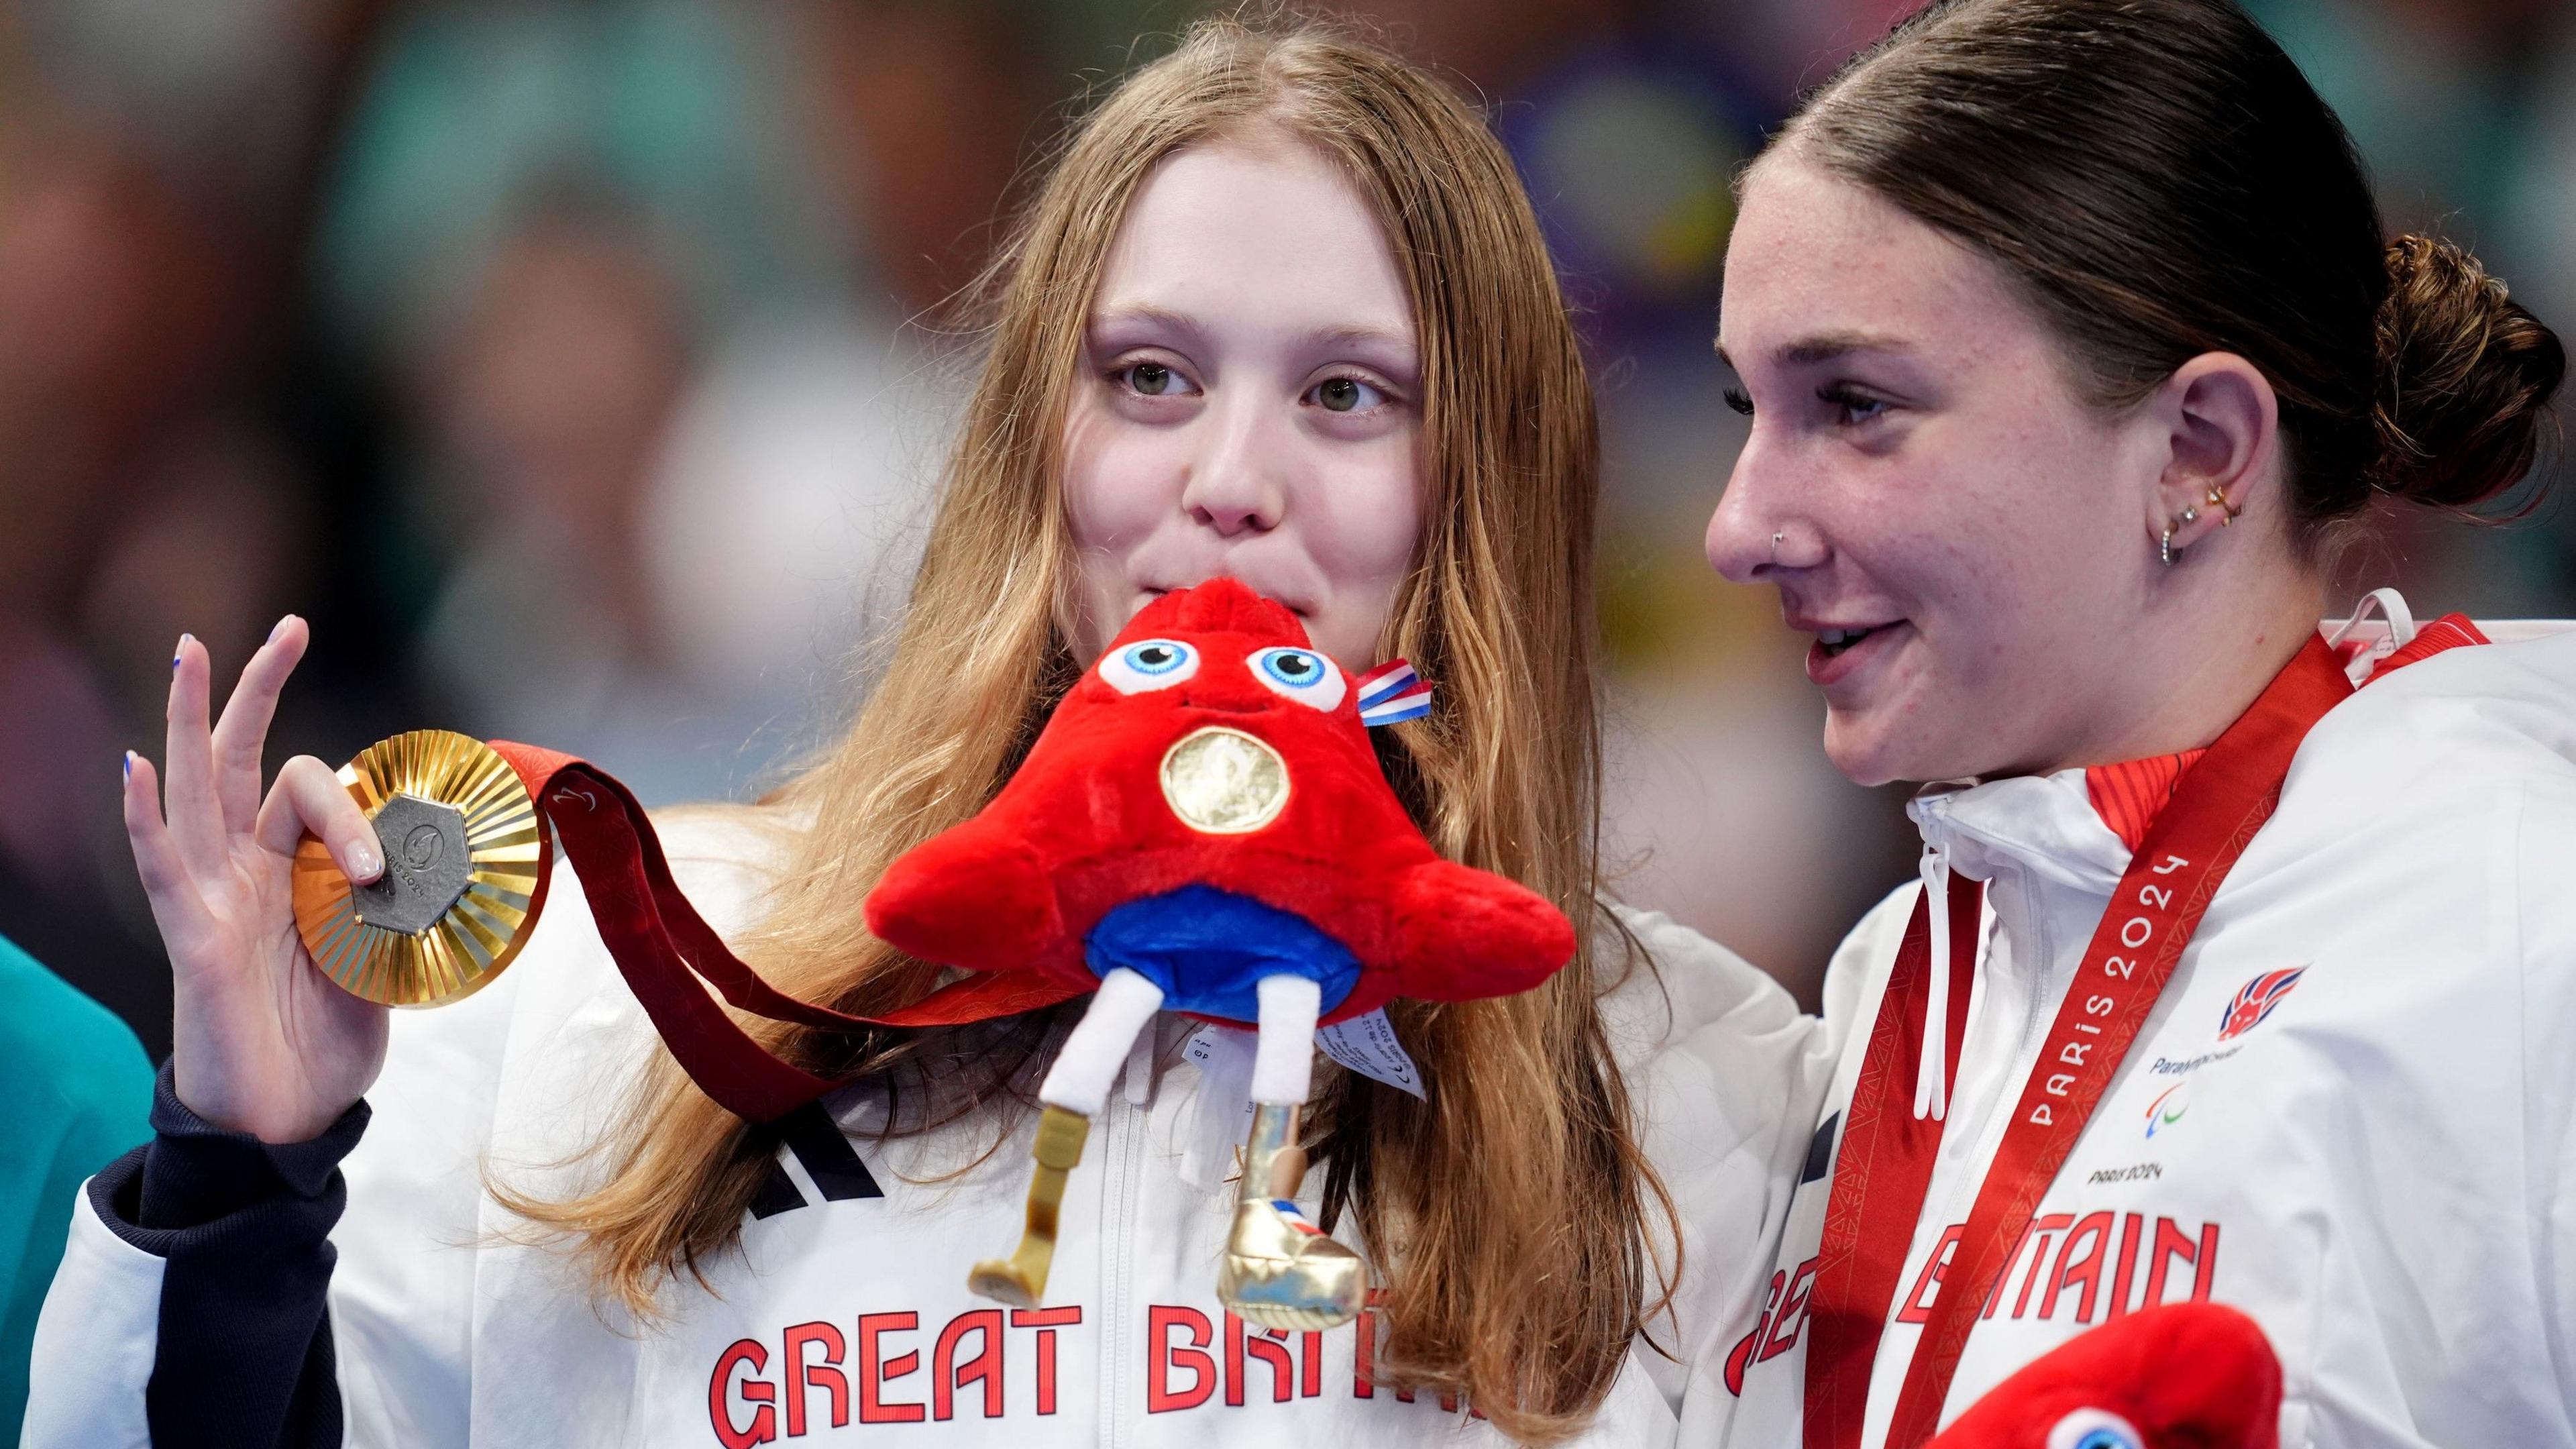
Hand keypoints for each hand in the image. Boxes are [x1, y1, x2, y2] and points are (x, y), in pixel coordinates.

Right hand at [123, 618, 389, 1142]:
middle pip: (244, 759)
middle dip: (262, 689)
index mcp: (293, 870)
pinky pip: (162, 866)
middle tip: (289, 625)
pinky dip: (147, 815)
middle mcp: (244, 869)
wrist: (290, 1119)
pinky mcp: (191, 936)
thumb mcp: (385, 962)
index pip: (313, 791)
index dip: (360, 797)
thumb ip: (402, 913)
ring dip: (190, 717)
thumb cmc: (325, 1041)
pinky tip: (136, 767)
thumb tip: (448, 878)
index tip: (397, 853)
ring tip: (188, 650)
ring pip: (195, 789)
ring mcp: (211, 896)